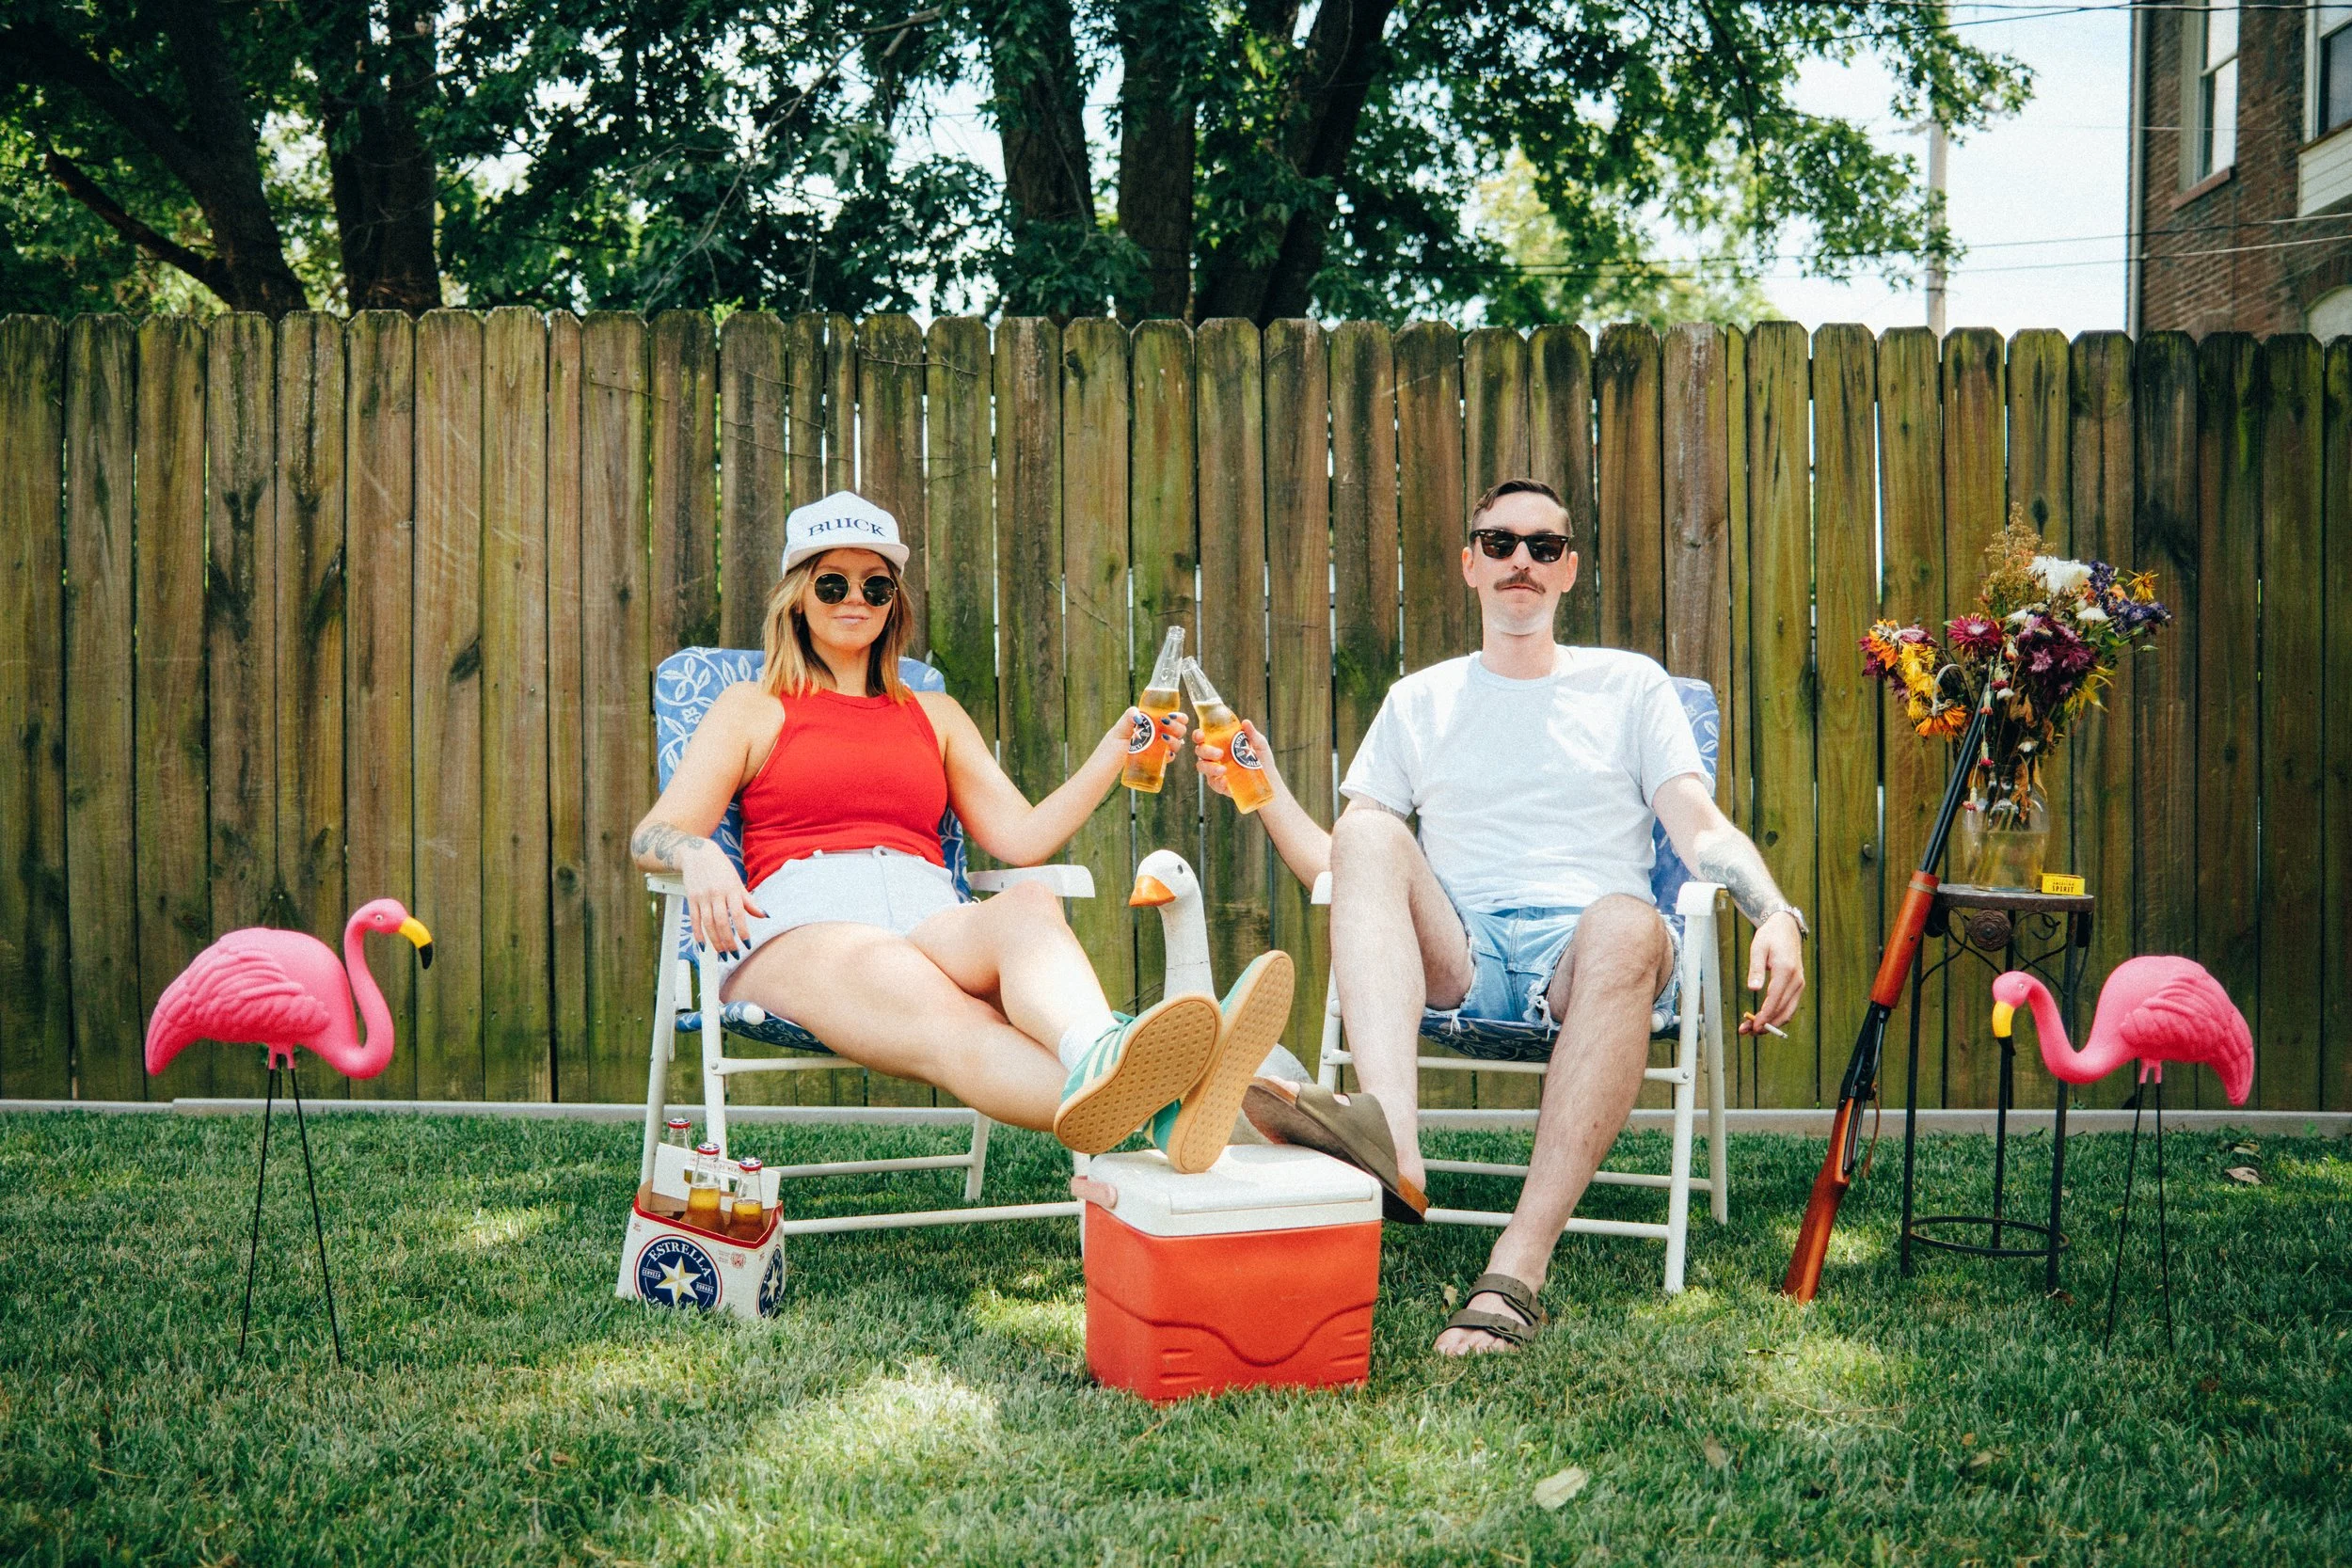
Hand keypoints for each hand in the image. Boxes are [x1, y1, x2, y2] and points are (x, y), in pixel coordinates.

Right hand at [683, 841, 765, 955]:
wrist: (697, 853)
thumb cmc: (721, 868)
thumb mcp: (737, 882)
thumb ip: (749, 901)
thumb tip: (764, 915)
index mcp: (731, 889)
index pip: (738, 914)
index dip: (743, 930)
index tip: (747, 944)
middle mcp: (716, 893)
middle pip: (722, 922)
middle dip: (728, 941)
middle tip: (734, 954)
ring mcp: (702, 896)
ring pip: (708, 923)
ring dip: (715, 941)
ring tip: (721, 953)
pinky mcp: (691, 898)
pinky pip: (694, 919)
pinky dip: (698, 934)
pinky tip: (703, 945)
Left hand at [1106, 705, 1187, 761]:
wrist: (1103, 771)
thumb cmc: (1108, 750)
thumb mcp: (1118, 732)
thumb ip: (1128, 718)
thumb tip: (1139, 714)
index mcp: (1147, 723)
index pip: (1168, 716)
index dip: (1177, 716)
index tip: (1173, 716)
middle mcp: (1153, 735)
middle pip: (1175, 729)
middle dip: (1177, 727)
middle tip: (1167, 726)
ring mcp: (1154, 749)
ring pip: (1174, 743)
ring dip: (1176, 741)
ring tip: (1165, 741)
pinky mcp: (1154, 762)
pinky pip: (1167, 758)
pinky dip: (1171, 755)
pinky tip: (1168, 755)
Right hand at [1193, 718, 1281, 797]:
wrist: (1270, 779)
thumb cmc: (1262, 759)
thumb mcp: (1259, 744)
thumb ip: (1252, 734)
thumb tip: (1246, 722)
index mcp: (1220, 743)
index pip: (1203, 737)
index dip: (1198, 735)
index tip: (1201, 735)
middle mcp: (1214, 756)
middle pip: (1200, 751)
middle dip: (1206, 751)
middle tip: (1220, 754)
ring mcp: (1216, 771)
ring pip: (1202, 767)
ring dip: (1210, 768)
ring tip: (1223, 770)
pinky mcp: (1220, 785)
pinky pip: (1213, 784)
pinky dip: (1217, 782)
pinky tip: (1225, 781)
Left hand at [1741, 910, 1804, 1034]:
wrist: (1785, 928)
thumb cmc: (1769, 937)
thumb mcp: (1757, 948)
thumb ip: (1755, 969)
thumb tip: (1753, 989)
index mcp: (1786, 970)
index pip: (1775, 999)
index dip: (1765, 1016)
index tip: (1754, 1027)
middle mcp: (1796, 980)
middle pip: (1782, 1010)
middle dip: (1765, 1024)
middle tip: (1746, 1031)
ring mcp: (1799, 984)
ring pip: (1788, 1012)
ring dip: (1771, 1023)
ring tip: (1751, 1029)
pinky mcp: (1797, 986)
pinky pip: (1789, 1007)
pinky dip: (1777, 1016)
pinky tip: (1763, 1020)